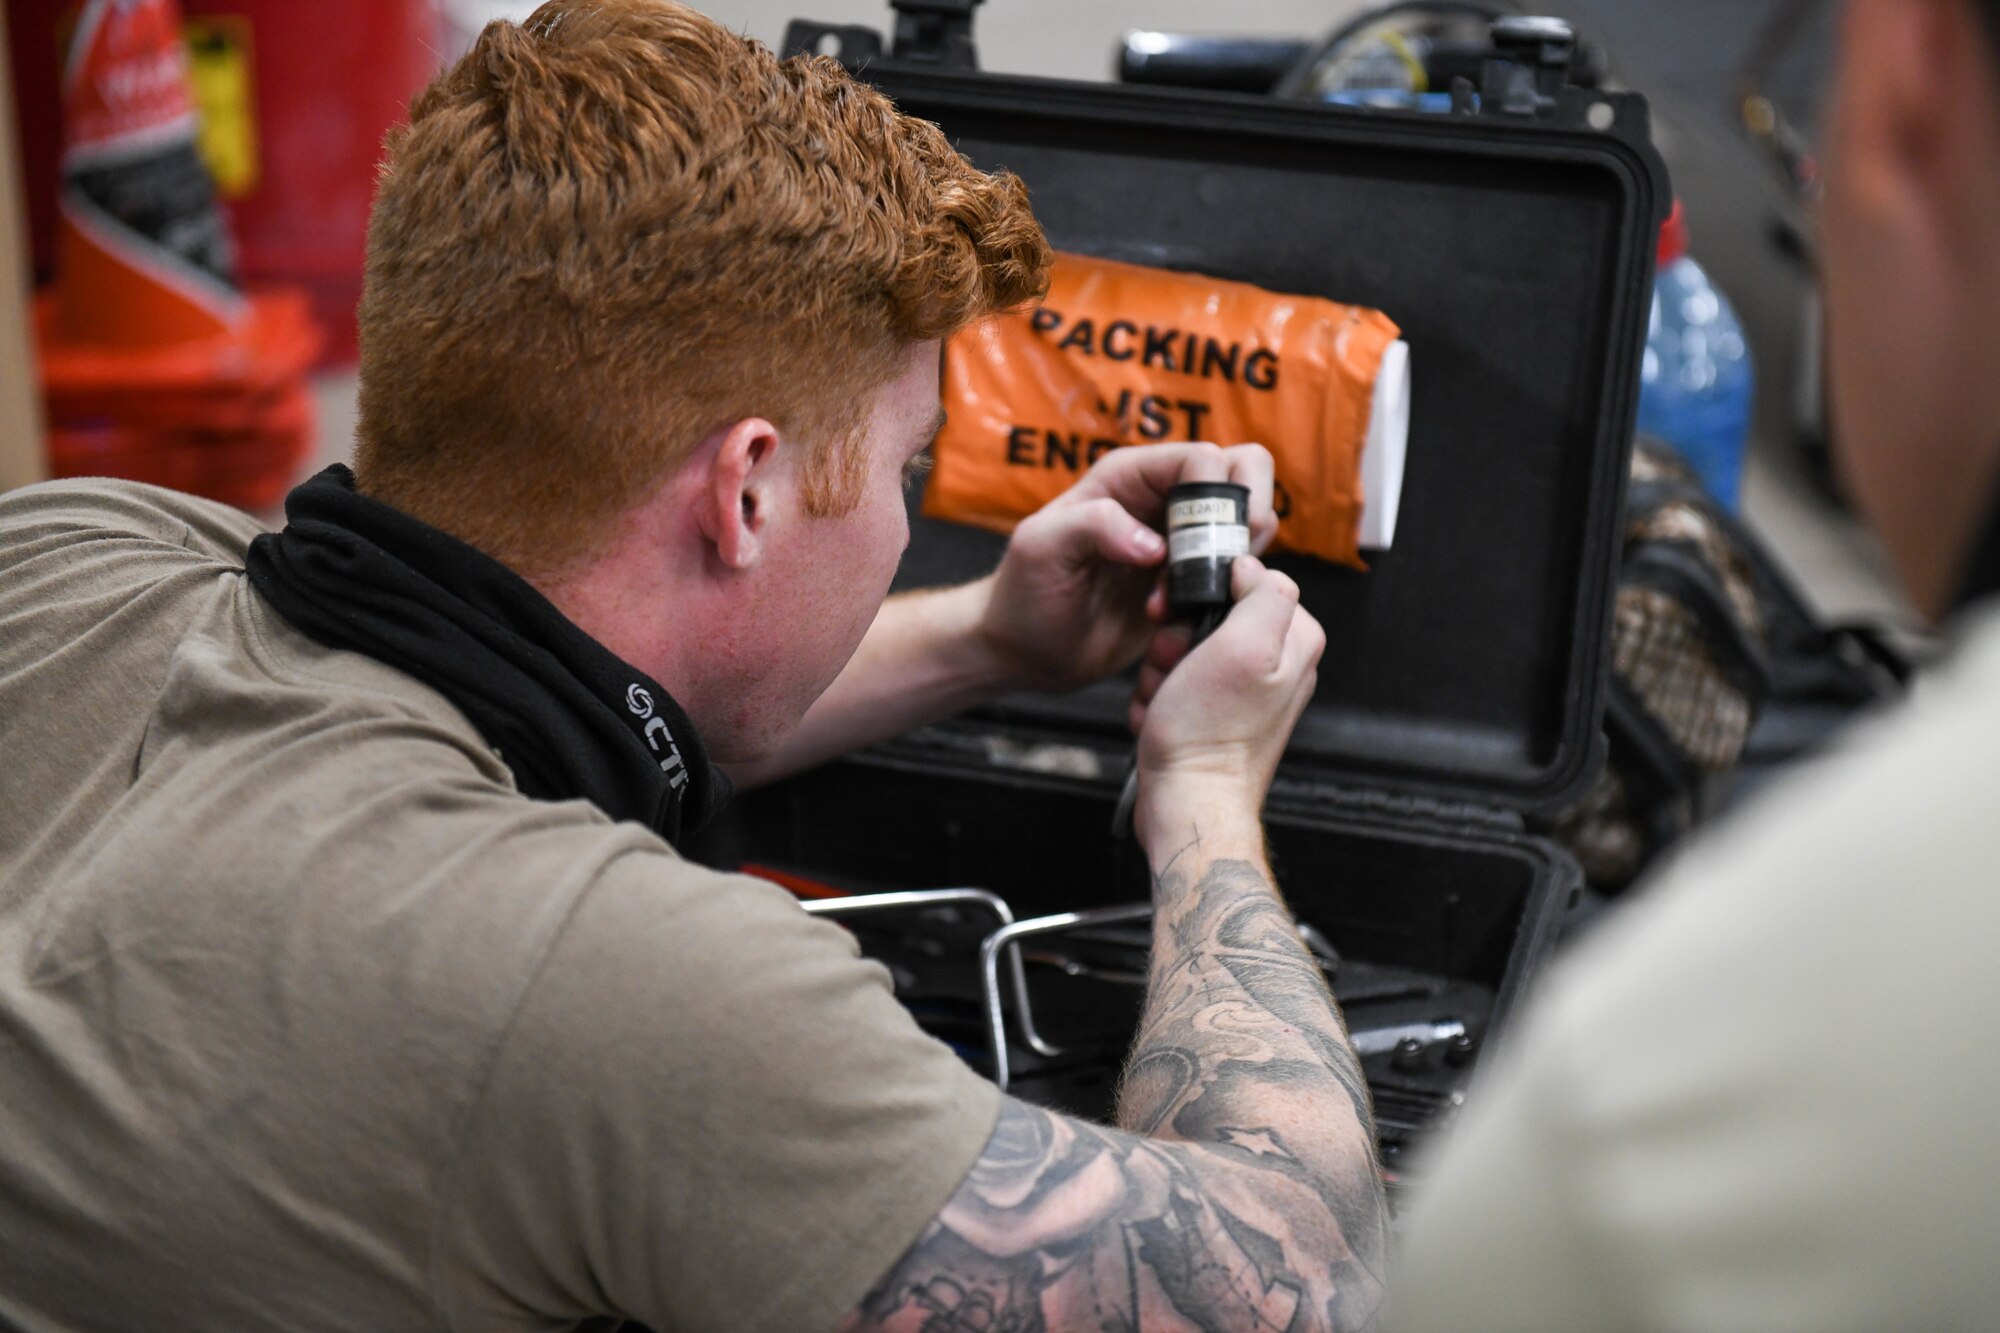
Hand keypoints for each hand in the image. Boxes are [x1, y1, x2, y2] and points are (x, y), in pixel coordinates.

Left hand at [975, 443, 1278, 693]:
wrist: (1025, 650)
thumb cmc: (1023, 592)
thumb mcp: (1042, 548)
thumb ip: (1093, 526)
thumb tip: (1156, 545)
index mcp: (1129, 477)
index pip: (1204, 458)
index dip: (1215, 496)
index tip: (1199, 545)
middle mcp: (1162, 500)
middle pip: (1244, 470)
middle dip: (1245, 515)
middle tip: (1222, 564)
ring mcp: (1182, 540)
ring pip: (1251, 521)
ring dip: (1234, 562)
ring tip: (1186, 597)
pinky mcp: (1191, 582)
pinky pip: (1238, 572)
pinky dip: (1229, 592)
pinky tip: (1184, 618)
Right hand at [1128, 557, 1324, 849]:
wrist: (1188, 801)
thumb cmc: (1211, 735)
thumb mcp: (1245, 646)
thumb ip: (1263, 592)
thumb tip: (1250, 566)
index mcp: (1293, 640)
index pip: (1245, 581)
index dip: (1204, 594)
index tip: (1184, 619)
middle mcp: (1274, 665)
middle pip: (1208, 616)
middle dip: (1175, 639)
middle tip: (1175, 666)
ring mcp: (1243, 692)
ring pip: (1183, 650)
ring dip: (1160, 671)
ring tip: (1168, 698)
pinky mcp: (1213, 714)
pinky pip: (1173, 685)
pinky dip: (1158, 698)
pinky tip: (1163, 716)